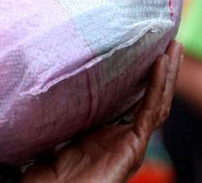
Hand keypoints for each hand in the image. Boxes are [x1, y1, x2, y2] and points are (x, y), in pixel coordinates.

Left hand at [22, 40, 182, 182]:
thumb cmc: (44, 177)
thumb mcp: (48, 138)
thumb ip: (52, 118)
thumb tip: (38, 89)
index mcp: (101, 133)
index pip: (124, 100)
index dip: (134, 76)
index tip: (136, 49)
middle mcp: (119, 137)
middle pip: (146, 98)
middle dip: (158, 71)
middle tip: (166, 42)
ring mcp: (128, 143)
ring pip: (155, 103)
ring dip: (165, 75)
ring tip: (172, 48)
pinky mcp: (133, 149)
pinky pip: (149, 114)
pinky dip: (156, 88)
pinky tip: (160, 65)